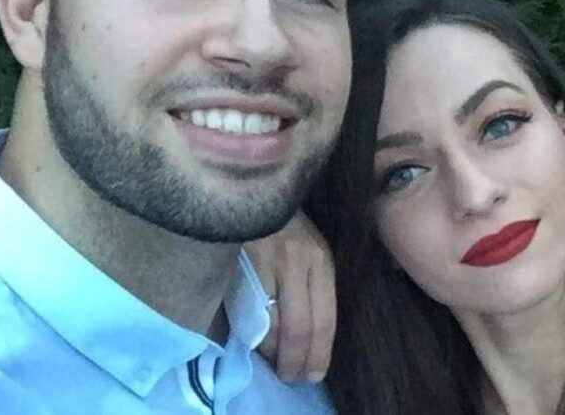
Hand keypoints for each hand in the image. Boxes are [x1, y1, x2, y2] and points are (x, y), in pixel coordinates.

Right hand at [245, 212, 335, 383]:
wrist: (253, 186)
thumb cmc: (286, 224)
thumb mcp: (311, 248)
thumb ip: (315, 284)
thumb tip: (315, 335)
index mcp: (321, 258)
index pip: (325, 318)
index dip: (319, 354)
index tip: (314, 374)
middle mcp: (297, 260)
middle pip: (299, 327)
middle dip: (295, 360)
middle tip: (290, 377)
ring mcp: (266, 261)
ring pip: (270, 323)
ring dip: (272, 351)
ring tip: (274, 361)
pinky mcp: (239, 262)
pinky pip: (246, 309)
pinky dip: (252, 332)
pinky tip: (255, 339)